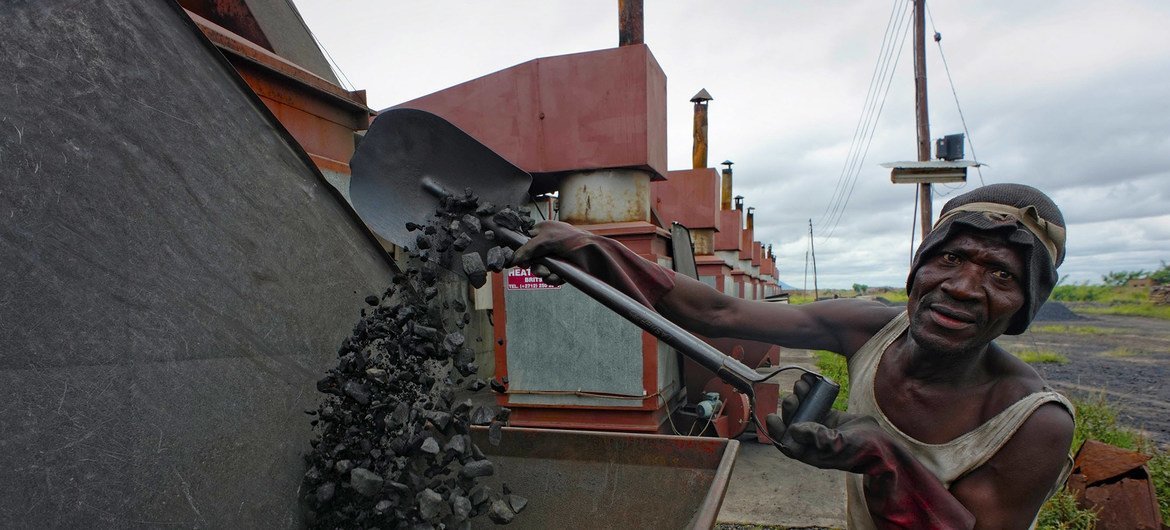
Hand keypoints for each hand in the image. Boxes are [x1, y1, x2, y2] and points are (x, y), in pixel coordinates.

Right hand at [508, 221, 588, 285]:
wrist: (593, 252)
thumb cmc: (571, 239)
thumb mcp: (546, 239)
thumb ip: (528, 248)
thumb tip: (514, 259)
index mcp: (543, 231)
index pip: (525, 242)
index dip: (521, 252)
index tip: (518, 261)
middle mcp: (547, 244)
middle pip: (531, 259)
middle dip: (534, 266)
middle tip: (537, 268)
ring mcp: (555, 258)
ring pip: (540, 270)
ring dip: (543, 273)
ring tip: (550, 273)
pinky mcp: (562, 270)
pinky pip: (550, 278)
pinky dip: (553, 279)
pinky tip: (559, 277)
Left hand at [765, 372, 888, 472]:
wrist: (882, 443)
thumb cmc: (862, 449)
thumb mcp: (839, 444)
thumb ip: (819, 437)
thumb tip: (795, 429)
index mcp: (811, 453)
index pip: (787, 443)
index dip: (777, 431)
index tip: (771, 417)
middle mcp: (812, 441)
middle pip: (793, 423)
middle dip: (790, 409)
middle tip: (793, 397)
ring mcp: (820, 427)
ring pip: (803, 410)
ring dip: (799, 397)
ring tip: (802, 384)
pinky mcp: (829, 416)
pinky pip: (815, 402)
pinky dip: (811, 392)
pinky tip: (809, 380)